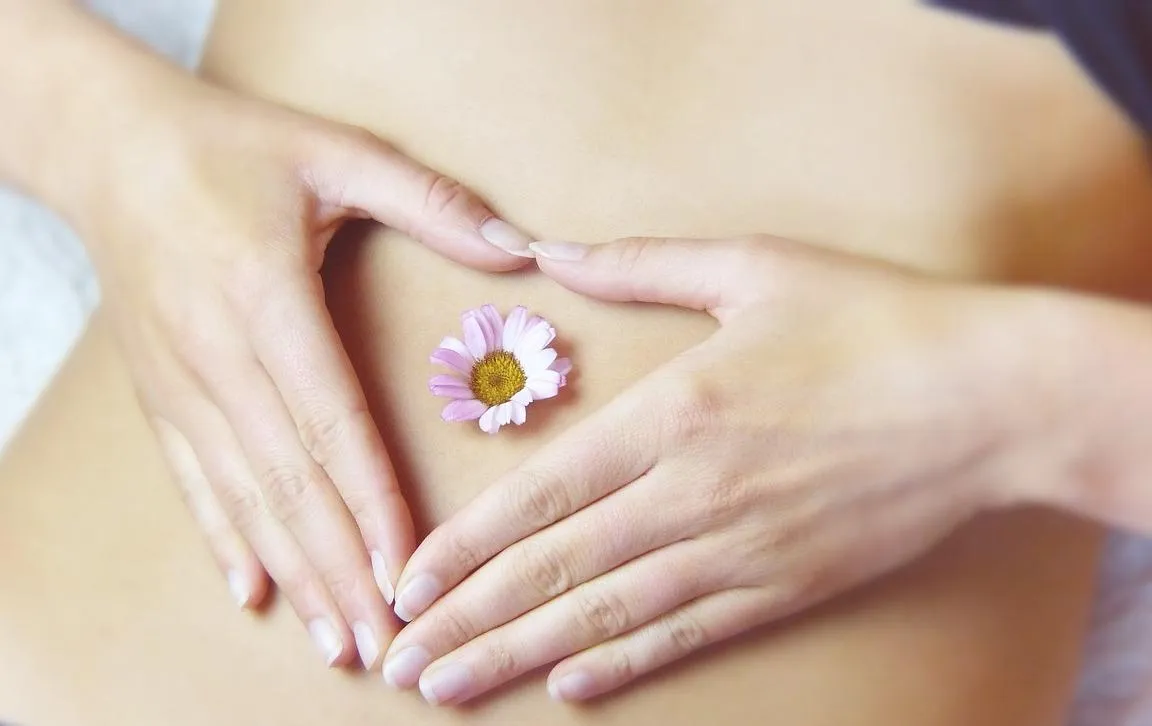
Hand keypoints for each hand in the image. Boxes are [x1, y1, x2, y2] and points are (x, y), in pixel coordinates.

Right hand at [82, 74, 533, 667]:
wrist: (111, 147)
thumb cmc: (233, 147)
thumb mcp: (335, 153)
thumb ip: (430, 202)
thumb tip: (520, 248)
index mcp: (266, 299)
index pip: (331, 422)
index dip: (374, 503)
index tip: (409, 570)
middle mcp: (218, 354)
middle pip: (290, 482)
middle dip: (342, 569)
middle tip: (387, 642)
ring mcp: (180, 382)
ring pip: (245, 496)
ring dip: (295, 572)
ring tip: (338, 638)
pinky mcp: (159, 394)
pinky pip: (193, 481)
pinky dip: (225, 540)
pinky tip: (253, 592)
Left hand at [382, 235, 1058, 701]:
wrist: (986, 398)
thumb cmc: (871, 320)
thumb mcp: (752, 267)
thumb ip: (641, 262)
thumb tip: (551, 249)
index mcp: (675, 411)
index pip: (543, 493)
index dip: (466, 545)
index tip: (409, 580)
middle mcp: (694, 491)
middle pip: (556, 568)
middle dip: (469, 619)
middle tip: (401, 660)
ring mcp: (741, 549)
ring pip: (608, 615)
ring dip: (522, 656)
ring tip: (452, 686)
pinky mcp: (786, 585)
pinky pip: (688, 634)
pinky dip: (623, 663)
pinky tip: (570, 688)